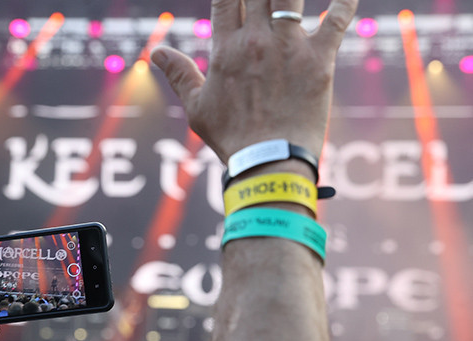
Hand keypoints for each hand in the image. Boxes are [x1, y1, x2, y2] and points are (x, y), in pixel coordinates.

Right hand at [151, 0, 357, 162]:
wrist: (269, 162)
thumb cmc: (231, 138)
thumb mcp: (196, 108)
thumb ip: (179, 74)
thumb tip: (156, 52)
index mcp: (226, 50)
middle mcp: (256, 41)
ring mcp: (289, 48)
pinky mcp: (320, 60)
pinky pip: (338, 19)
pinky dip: (345, 2)